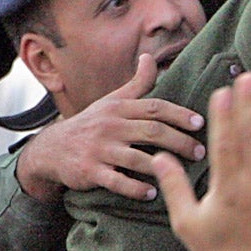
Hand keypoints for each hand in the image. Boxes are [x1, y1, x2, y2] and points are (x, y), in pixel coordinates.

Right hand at [17, 53, 204, 202]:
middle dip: (180, 141)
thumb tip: (150, 58)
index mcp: (118, 108)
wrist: (51, 149)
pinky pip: (117, 181)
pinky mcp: (90, 171)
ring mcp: (99, 149)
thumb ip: (136, 84)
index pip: (154, 107)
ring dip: (162, 167)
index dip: (179, 114)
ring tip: (181, 174)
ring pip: (137, 158)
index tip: (200, 123)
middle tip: (200, 152)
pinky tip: (152, 193)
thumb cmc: (91, 124)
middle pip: (152, 131)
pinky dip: (136, 188)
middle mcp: (110, 126)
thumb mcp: (111, 102)